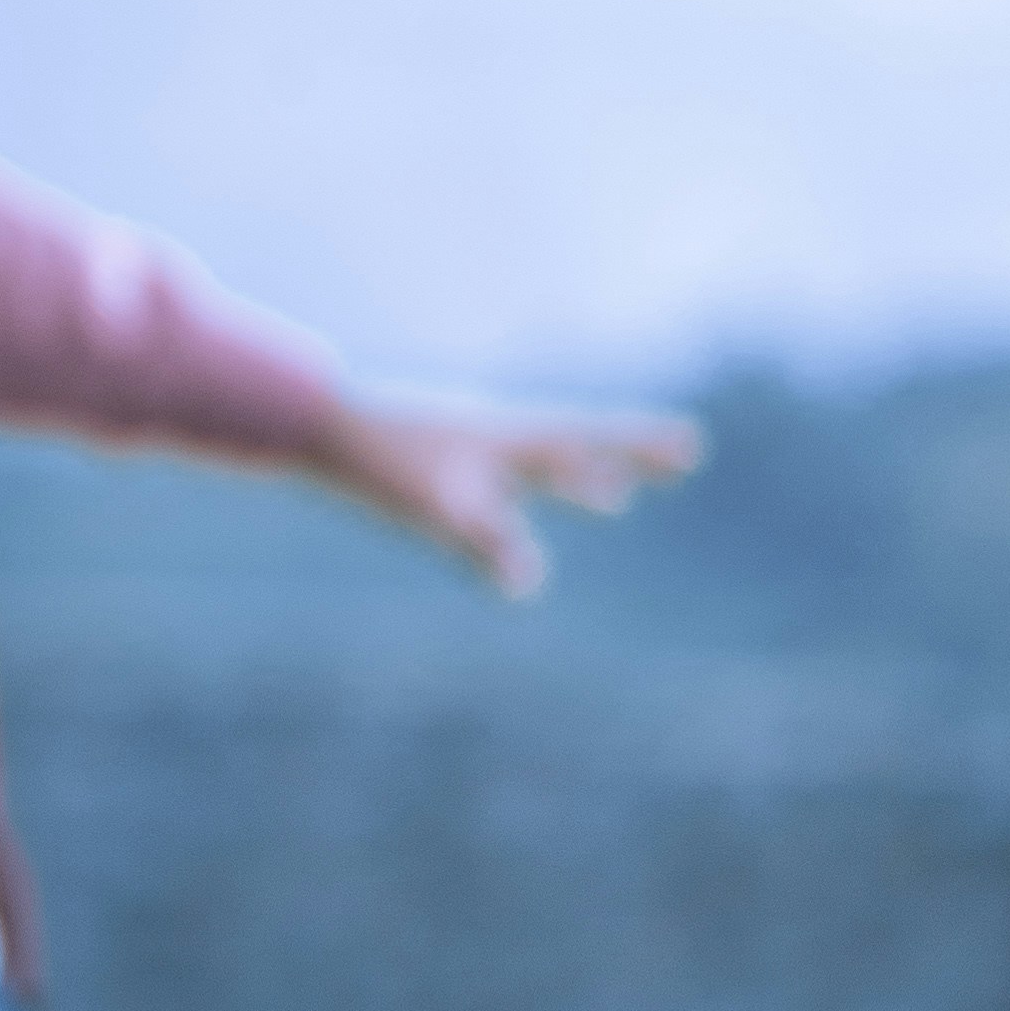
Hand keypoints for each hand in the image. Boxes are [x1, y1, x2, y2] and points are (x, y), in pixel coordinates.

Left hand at [322, 387, 702, 599]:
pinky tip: (513, 516)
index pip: (589, 437)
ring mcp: (467, 447)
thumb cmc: (379, 460)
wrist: (314, 422)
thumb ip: (486, 543)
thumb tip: (531, 588)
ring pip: (537, 465)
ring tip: (612, 499)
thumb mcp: (436, 509)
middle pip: (576, 448)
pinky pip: (498, 482)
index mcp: (507, 436)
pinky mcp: (436, 464)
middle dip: (627, 459)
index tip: (694, 444)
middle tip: (680, 462)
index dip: (641, 444)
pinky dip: (524, 497)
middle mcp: (495, 435)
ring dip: (578, 479)